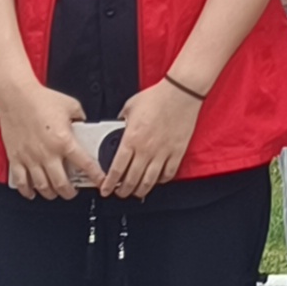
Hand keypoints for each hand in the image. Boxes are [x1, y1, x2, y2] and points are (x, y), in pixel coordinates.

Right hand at [0, 76, 99, 200]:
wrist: (16, 96)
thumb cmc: (41, 99)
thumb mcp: (71, 105)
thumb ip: (81, 118)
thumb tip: (85, 126)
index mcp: (64, 141)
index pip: (85, 164)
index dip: (96, 176)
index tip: (101, 183)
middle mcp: (47, 153)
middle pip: (61, 184)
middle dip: (70, 193)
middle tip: (74, 192)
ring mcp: (30, 158)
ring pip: (42, 187)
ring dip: (51, 194)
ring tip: (56, 192)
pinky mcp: (15, 158)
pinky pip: (21, 182)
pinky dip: (27, 191)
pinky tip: (32, 192)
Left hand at [103, 79, 200, 197]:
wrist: (180, 93)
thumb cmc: (157, 97)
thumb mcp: (130, 107)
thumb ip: (121, 120)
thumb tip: (117, 126)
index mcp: (131, 139)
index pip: (116, 169)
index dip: (109, 183)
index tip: (106, 189)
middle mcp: (146, 149)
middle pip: (131, 180)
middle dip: (122, 191)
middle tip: (119, 192)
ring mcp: (162, 153)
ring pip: (149, 181)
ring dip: (140, 190)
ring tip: (136, 192)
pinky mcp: (177, 152)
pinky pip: (168, 174)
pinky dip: (161, 181)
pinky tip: (156, 180)